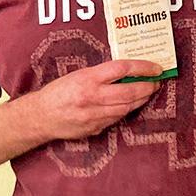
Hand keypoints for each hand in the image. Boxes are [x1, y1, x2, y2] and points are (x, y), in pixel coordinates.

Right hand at [21, 59, 163, 141]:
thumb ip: (102, 74)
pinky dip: (126, 110)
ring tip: (147, 92)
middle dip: (148, 87)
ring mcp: (94, 115)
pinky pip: (117, 118)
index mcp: (87, 79)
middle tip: (156, 82)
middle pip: (130, 92)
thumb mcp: (78, 75)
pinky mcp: (95, 128)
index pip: (122, 69)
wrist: (40, 117)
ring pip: (127, 108)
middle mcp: (92, 97)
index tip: (156, 68)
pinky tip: (131, 104)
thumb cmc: (58, 92)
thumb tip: (129, 72)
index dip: (143, 68)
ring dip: (141, 100)